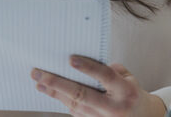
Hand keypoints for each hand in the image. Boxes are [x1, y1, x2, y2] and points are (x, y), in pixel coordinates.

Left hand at [31, 56, 166, 116]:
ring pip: (75, 106)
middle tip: (38, 73)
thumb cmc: (132, 93)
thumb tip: (82, 62)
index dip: (88, 67)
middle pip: (82, 94)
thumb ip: (109, 70)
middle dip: (57, 83)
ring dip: (55, 94)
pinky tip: (52, 93)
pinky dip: (63, 101)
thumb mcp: (128, 77)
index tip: (70, 59)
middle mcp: (114, 108)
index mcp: (126, 91)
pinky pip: (76, 113)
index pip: (105, 76)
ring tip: (39, 83)